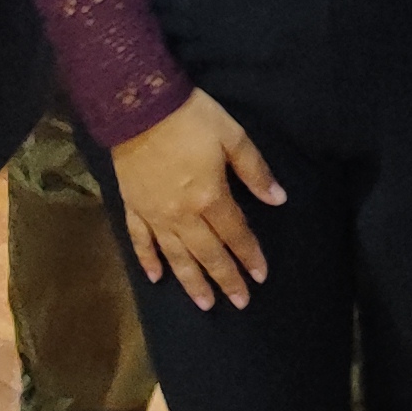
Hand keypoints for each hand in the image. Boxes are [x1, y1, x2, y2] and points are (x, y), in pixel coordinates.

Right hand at [110, 89, 283, 308]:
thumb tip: (278, 200)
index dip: (250, 256)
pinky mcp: (133, 207)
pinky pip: (141, 241)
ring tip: (205, 304)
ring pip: (177, 256)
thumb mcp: (232, 137)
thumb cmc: (190, 118)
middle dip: (226, 279)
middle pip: (208, 254)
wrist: (138, 106)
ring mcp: (155, 214)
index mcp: (210, 197)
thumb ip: (255, 171)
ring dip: (192, 282)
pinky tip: (156, 278)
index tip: (261, 276)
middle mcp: (183, 215)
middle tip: (239, 302)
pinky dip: (148, 261)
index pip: (236, 234)